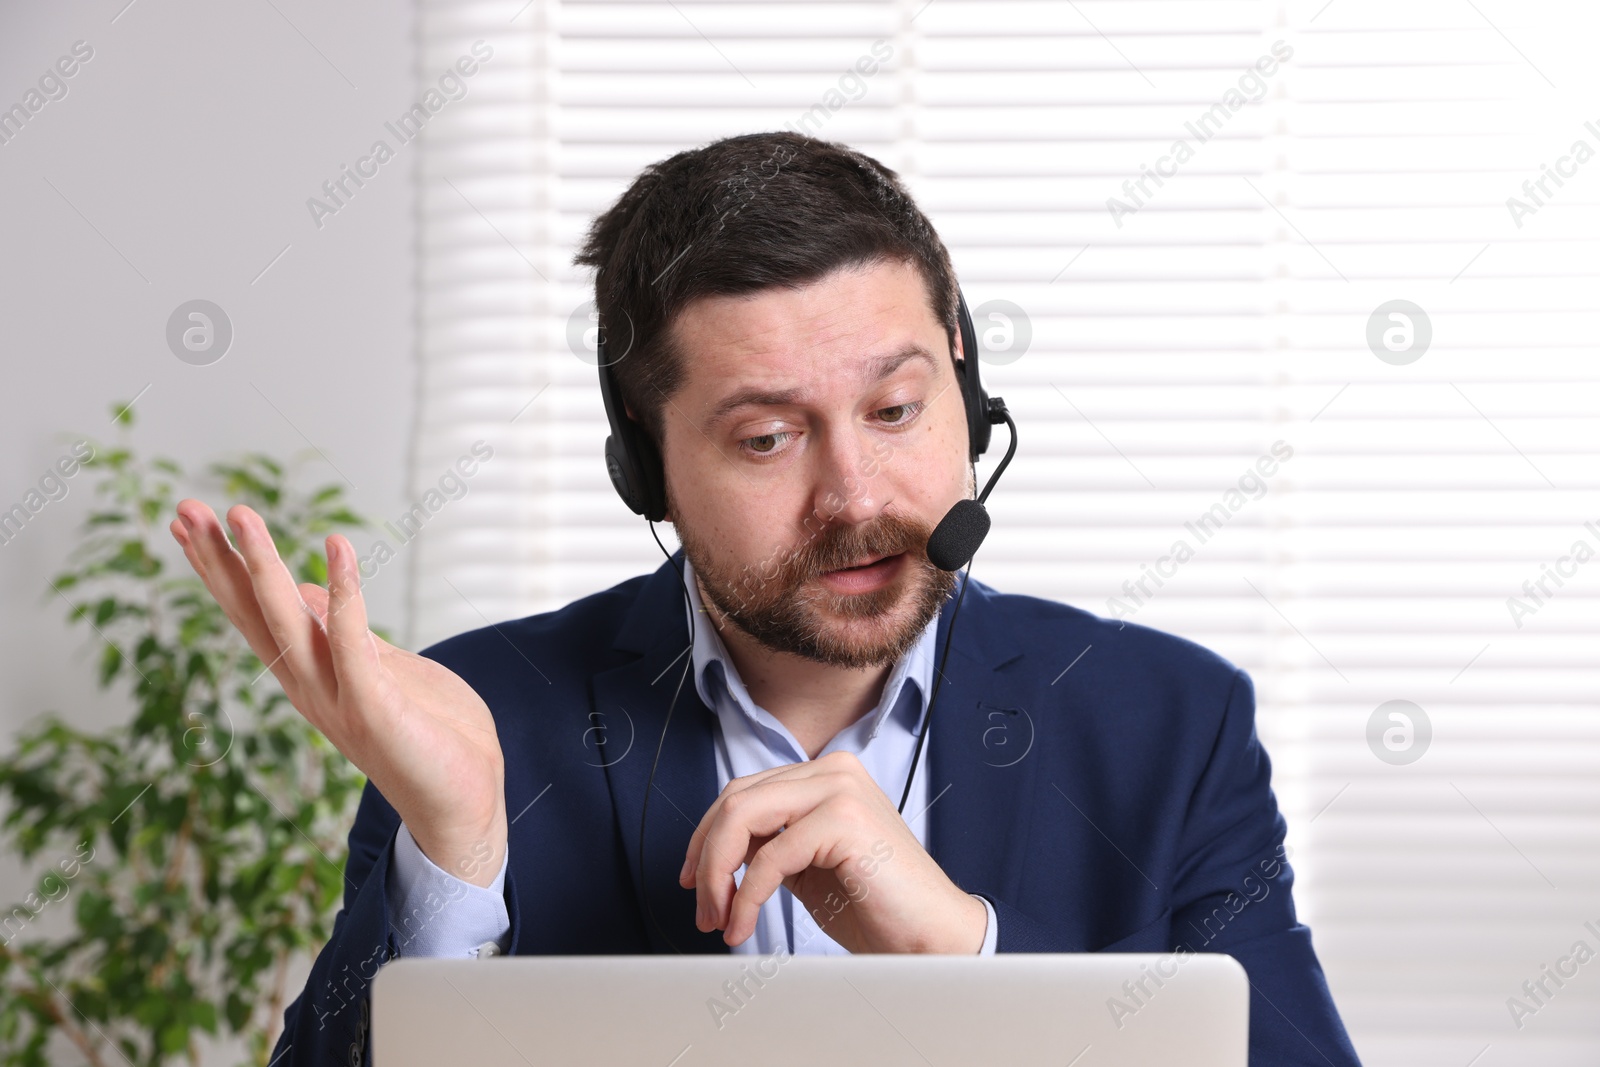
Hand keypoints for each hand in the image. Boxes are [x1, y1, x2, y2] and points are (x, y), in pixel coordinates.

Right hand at [170, 500, 506, 887]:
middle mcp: (312, 686)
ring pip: (288, 622)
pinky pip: (353, 640)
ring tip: (237, 514)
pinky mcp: (375, 704)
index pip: (254, 614)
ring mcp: (339, 697)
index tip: (191, 523)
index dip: (222, 569)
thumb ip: (344, 633)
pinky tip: (336, 547)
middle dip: (219, 561)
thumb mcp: (381, 667)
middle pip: (253, 614)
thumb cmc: (430, 734)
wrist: (464, 800)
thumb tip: (304, 590)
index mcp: (311, 676)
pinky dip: (343, 592)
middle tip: (184, 507)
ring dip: (262, 566)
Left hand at [678, 751, 986, 953]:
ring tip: (720, 919)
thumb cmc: (878, 906)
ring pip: (742, 818)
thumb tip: (716, 852)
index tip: (694, 880)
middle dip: (705, 858)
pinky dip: (746, 897)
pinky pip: (769, 857)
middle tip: (703, 909)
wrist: (932, 936)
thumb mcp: (808, 865)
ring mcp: (840, 789)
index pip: (743, 791)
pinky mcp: (844, 819)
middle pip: (735, 800)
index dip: (706, 837)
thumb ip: (770, 844)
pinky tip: (745, 925)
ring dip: (718, 875)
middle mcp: (833, 770)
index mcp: (826, 773)